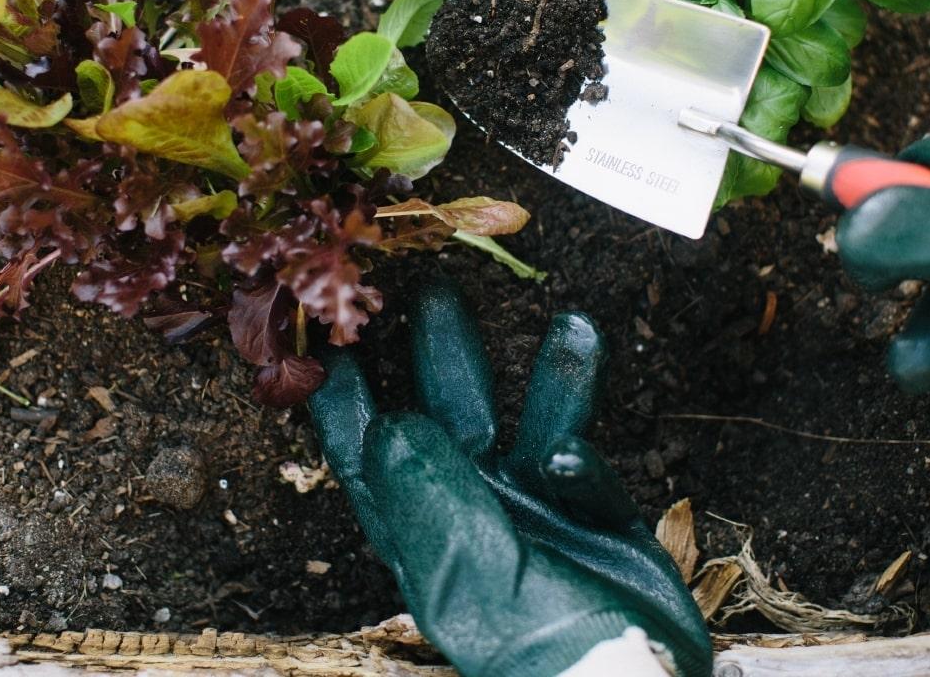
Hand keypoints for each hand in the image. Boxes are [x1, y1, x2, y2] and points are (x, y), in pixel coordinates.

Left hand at [308, 278, 709, 676]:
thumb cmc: (539, 652)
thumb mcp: (473, 575)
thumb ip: (434, 497)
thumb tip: (390, 423)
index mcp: (427, 533)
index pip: (373, 458)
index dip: (348, 404)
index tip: (329, 341)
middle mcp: (478, 515)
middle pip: (454, 419)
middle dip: (444, 355)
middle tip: (437, 289)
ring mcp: (540, 517)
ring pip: (536, 428)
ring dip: (551, 378)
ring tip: (569, 321)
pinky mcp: (600, 527)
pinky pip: (589, 478)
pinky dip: (586, 466)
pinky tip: (572, 460)